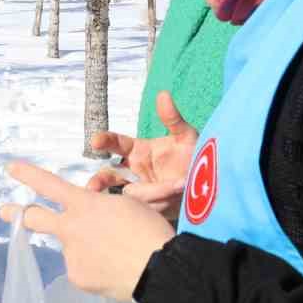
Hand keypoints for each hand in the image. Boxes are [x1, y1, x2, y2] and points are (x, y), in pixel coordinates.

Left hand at [0, 161, 175, 301]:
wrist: (158, 268)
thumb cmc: (149, 230)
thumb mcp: (129, 205)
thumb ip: (103, 208)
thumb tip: (93, 220)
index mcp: (84, 204)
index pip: (50, 185)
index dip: (29, 176)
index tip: (10, 169)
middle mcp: (70, 228)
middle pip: (34, 218)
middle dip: (16, 213)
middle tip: (4, 211)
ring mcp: (70, 255)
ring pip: (71, 248)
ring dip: (84, 249)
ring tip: (113, 257)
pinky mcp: (77, 277)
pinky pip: (82, 270)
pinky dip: (94, 270)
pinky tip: (113, 272)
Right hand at [89, 91, 196, 219]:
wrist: (209, 187)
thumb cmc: (195, 158)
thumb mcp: (187, 137)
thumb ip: (173, 119)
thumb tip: (163, 94)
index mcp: (138, 151)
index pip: (115, 144)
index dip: (104, 141)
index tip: (95, 141)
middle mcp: (133, 171)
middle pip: (108, 175)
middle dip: (99, 181)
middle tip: (93, 187)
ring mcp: (139, 190)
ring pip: (130, 194)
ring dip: (151, 192)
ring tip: (176, 187)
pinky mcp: (147, 208)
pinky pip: (144, 207)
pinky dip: (158, 203)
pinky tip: (172, 199)